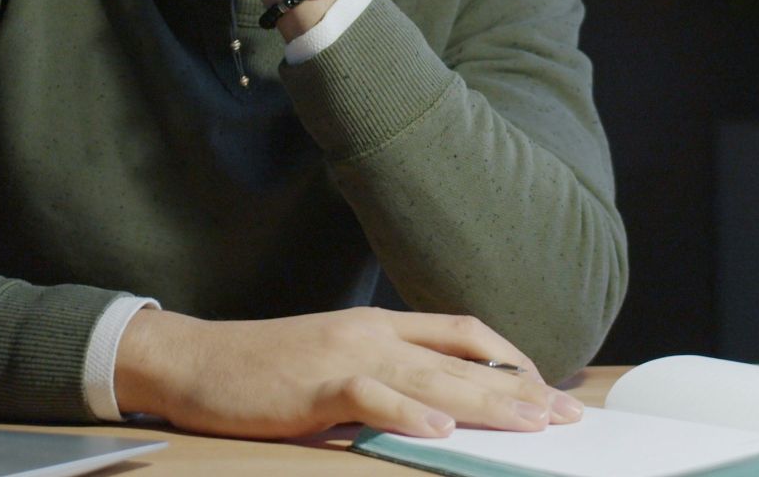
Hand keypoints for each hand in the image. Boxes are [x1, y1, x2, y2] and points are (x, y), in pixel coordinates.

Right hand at [113, 305, 580, 439]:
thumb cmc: (260, 371)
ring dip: (486, 403)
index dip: (511, 360)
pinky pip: (372, 397)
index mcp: (378, 326)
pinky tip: (441, 432)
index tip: (547, 389)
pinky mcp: (316, 383)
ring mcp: (345, 354)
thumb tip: (436, 414)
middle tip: (564, 414)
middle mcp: (371, 333)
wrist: (193, 360)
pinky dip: (408, 414)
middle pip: (461, 359)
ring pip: (430, 378)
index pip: (462, 334)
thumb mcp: (332, 365)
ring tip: (532, 423)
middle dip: (519, 388)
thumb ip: (382, 380)